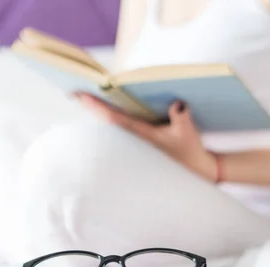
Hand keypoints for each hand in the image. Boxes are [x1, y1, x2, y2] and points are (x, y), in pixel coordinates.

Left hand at [76, 93, 217, 181]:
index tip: (79, 96)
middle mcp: (136, 137)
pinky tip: (111, 103)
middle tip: (72, 91)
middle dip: (92, 105)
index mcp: (142, 134)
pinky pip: (126, 124)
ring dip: (102, 109)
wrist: (197, 172)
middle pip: (109, 118)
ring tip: (83, 95)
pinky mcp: (146, 140)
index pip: (114, 118)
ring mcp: (140, 140)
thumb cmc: (190, 153)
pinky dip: (116, 114)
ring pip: (116, 121)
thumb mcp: (188, 133)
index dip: (96, 106)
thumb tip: (178, 103)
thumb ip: (182, 117)